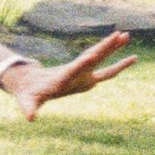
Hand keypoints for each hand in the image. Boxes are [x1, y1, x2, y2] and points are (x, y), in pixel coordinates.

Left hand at [3, 31, 135, 119]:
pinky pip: (102, 63)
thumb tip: (29, 119)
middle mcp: (74, 71)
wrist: (31, 82)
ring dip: (112, 46)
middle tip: (116, 36)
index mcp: (62, 78)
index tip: (90, 55)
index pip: (72, 70)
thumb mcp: (28, 102)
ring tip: (126, 35)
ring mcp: (81, 71)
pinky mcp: (86, 73)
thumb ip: (29, 108)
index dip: (80, 64)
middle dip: (103, 48)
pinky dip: (114, 56)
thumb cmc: (30, 94)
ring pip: (99, 56)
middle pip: (90, 58)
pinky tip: (127, 49)